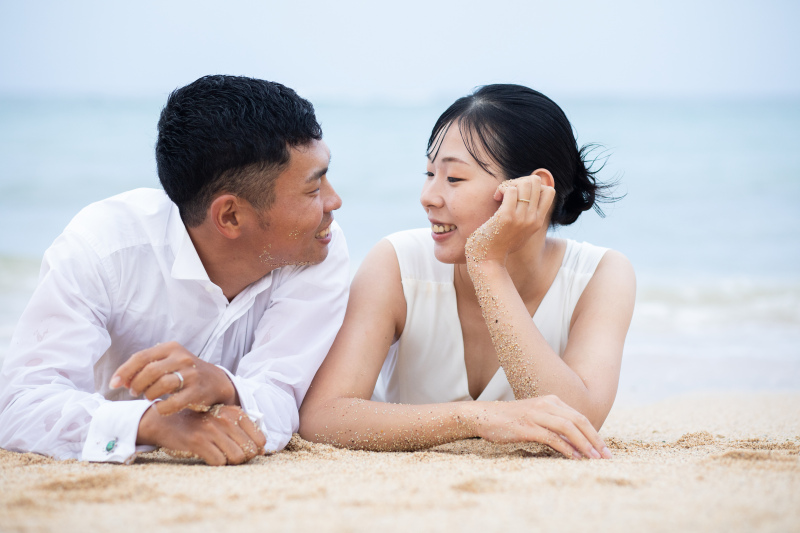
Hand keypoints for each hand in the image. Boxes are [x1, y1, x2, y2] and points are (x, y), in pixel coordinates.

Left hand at [110, 341, 236, 415]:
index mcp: (172, 347)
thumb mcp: (168, 361)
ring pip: (160, 386)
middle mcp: (182, 358)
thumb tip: (120, 380)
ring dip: (149, 395)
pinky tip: (160, 407)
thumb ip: (146, 366)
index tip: (113, 384)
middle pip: (149, 371)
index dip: (124, 371)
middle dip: (137, 385)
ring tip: (149, 397)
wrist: (216, 381)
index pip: (141, 357)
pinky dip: (161, 407)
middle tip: (135, 392)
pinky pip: (172, 402)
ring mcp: (191, 374)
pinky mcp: (197, 391)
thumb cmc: (185, 372)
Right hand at [137, 404, 266, 465]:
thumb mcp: (223, 420)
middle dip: (242, 458)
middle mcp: (226, 419)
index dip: (254, 449)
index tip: (243, 450)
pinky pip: (219, 461)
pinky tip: (208, 456)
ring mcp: (212, 429)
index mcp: (235, 413)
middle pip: (249, 450)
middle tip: (229, 455)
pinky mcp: (198, 441)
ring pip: (236, 457)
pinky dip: (216, 463)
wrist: (166, 422)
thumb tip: (263, 451)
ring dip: (230, 462)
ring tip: (219, 455)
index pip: (260, 439)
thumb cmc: (199, 423)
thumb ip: (243, 431)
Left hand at [465, 173, 555, 264]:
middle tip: (508, 192)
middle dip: (520, 180)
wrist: (487, 260)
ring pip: (524, 183)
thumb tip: (530, 194)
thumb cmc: (499, 243)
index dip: (534, 186)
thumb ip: (528, 217)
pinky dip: (502, 189)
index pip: (549, 191)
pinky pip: (510, 190)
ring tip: (501, 195)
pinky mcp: (506, 217)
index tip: (520, 195)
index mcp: (538, 221)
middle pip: (536, 182)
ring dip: (510, 184)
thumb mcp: (520, 231)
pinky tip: (496, 198)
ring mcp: (521, 218)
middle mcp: (533, 219)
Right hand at [469, 395, 611, 459]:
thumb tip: (574, 445)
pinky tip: (574, 458)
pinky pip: (551, 437)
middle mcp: (546, 404)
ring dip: (584, 444)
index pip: (580, 417)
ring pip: (568, 428)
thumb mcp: (536, 418)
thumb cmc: (510, 420)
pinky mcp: (527, 426)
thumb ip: (554, 426)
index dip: (595, 434)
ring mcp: (536, 414)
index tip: (604, 450)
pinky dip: (565, 448)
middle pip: (579, 421)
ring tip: (594, 459)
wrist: (483, 415)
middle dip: (595, 440)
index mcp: (551, 401)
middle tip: (606, 457)